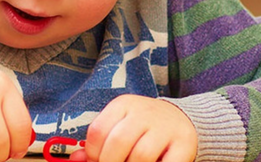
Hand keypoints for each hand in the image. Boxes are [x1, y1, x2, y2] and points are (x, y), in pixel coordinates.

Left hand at [71, 94, 196, 161]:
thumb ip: (98, 144)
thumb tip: (76, 160)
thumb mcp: (118, 127)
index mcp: (123, 105)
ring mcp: (165, 127)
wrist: (181, 118)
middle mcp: (144, 112)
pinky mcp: (184, 143)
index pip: (98, 130)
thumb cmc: (141, 128)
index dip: (92, 153)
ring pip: (141, 156)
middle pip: (118, 142)